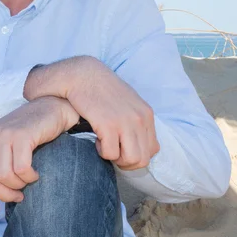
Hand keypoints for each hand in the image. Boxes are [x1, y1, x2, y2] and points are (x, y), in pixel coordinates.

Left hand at [0, 96, 78, 214]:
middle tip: (17, 196)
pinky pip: (21, 169)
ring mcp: (4, 135)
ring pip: (4, 177)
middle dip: (4, 195)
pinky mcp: (22, 136)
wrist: (49, 108)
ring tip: (27, 182)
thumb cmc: (26, 132)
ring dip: (18, 186)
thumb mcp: (0, 147)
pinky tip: (35, 174)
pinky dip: (29, 177)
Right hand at [24, 57, 159, 169]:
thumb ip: (136, 120)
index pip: (153, 150)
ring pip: (130, 160)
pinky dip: (102, 152)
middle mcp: (140, 118)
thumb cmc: (102, 90)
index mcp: (146, 114)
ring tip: (104, 144)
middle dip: (125, 162)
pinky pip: (110, 154)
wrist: (83, 74)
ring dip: (115, 158)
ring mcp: (125, 122)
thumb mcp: (128, 102)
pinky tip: (96, 139)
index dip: (136, 154)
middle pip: (142, 159)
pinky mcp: (109, 124)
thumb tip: (139, 142)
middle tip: (111, 150)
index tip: (121, 147)